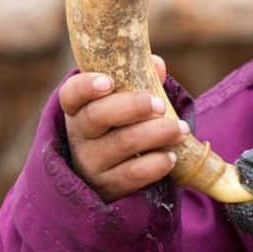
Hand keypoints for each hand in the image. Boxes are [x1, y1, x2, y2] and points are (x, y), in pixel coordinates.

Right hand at [60, 55, 189, 202]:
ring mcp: (91, 163)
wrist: (113, 176)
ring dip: (155, 134)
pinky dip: (155, 165)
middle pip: (97, 116)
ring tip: (180, 129)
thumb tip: (156, 64)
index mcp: (80, 109)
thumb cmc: (123, 129)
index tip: (107, 82)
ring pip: (121, 144)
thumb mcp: (126, 105)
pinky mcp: (108, 187)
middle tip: (159, 104)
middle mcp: (80, 135)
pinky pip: (131, 175)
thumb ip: (139, 82)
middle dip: (132, 107)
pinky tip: (172, 157)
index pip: (71, 94)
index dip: (85, 86)